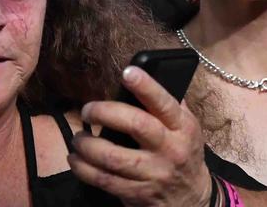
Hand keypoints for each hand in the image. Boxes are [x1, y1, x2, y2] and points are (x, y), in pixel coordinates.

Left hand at [69, 66, 212, 206]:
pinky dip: (84, 169)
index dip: (146, 87)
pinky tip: (76, 160)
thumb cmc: (184, 154)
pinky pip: (104, 180)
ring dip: (87, 145)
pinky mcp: (137, 193)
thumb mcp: (188, 128)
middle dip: (106, 112)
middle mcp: (169, 149)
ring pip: (113, 157)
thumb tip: (148, 76)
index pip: (164, 104)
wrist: (191, 198)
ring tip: (78, 138)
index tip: (127, 72)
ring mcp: (153, 173)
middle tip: (88, 109)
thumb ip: (171, 106)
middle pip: (136, 125)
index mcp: (182, 128)